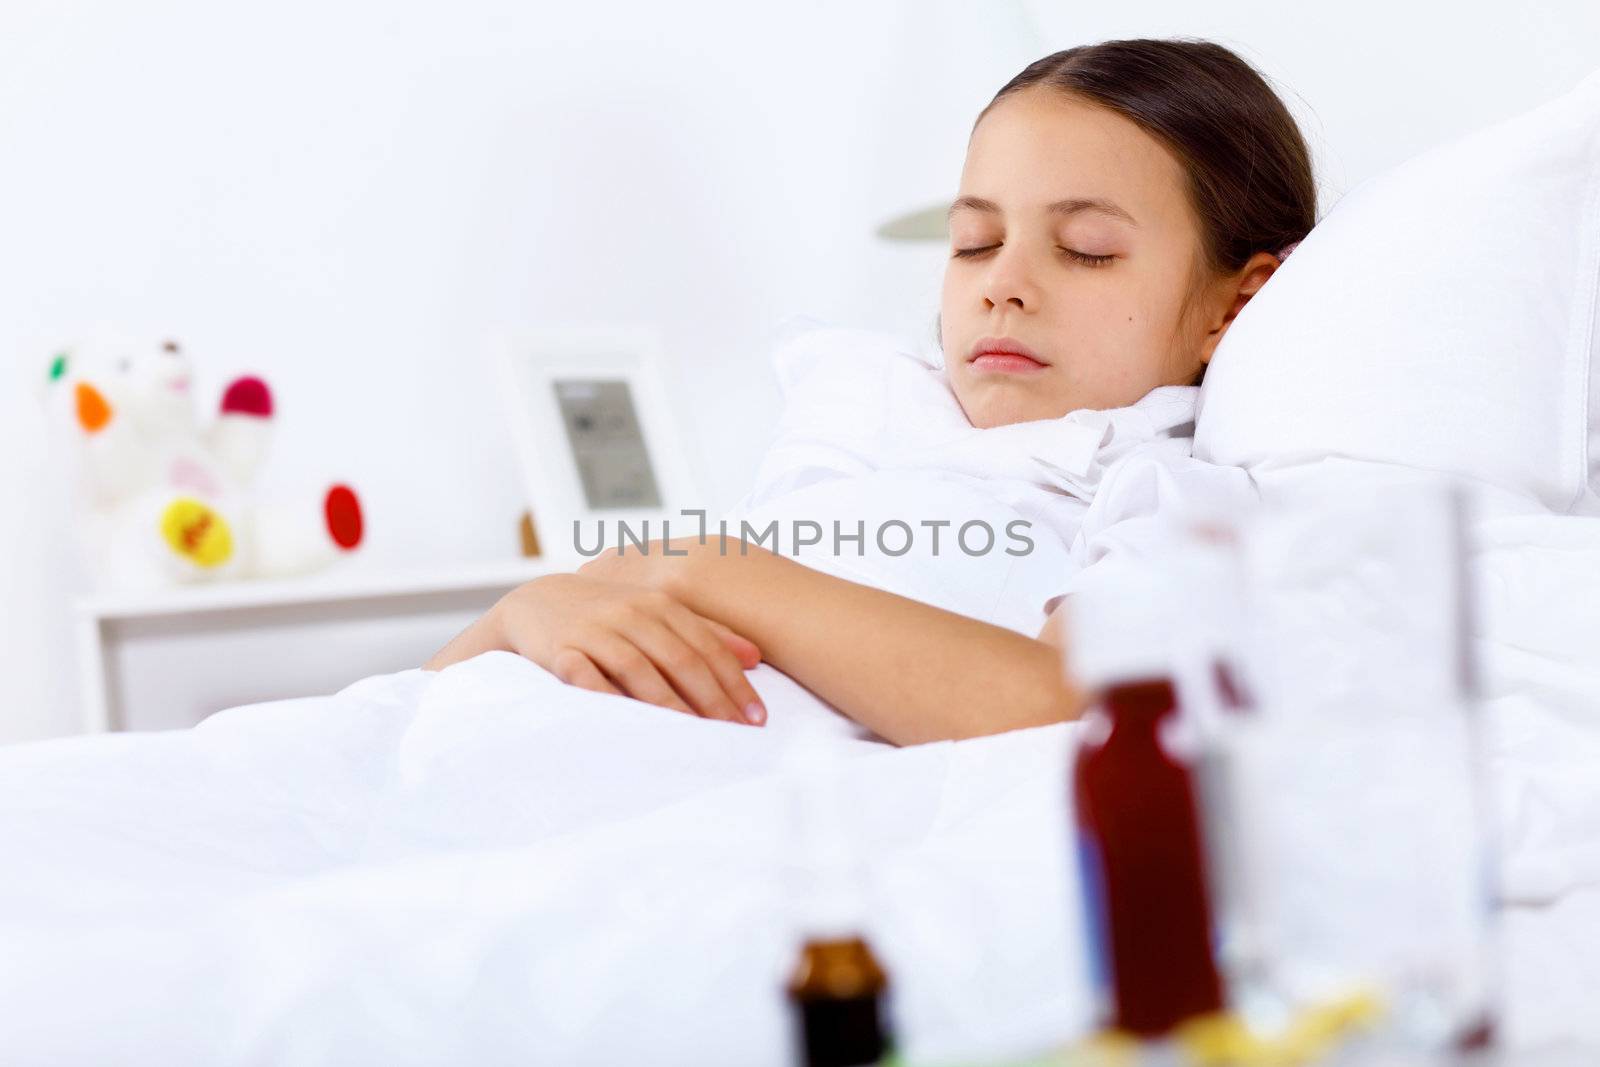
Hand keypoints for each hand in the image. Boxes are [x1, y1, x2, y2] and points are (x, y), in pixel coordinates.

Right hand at [490, 573, 766, 725]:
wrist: (537, 602)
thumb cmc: (610, 613)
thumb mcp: (658, 613)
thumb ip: (706, 631)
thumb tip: (755, 657)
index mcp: (661, 605)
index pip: (707, 647)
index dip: (735, 683)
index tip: (757, 718)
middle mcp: (632, 614)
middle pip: (680, 659)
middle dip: (712, 699)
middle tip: (735, 733)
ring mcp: (595, 630)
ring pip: (638, 669)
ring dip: (669, 704)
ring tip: (693, 735)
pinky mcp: (560, 649)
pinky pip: (585, 675)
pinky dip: (607, 697)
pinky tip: (628, 722)